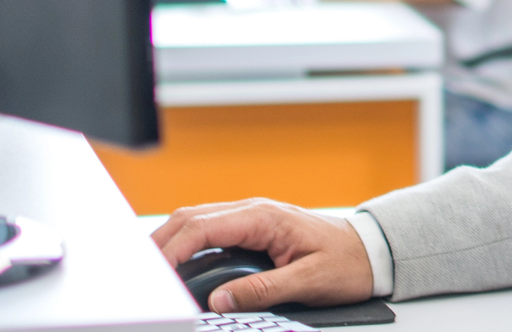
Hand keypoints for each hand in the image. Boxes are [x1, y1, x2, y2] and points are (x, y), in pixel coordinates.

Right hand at [153, 198, 374, 311]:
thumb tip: (221, 300)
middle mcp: (254, 211)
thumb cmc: (347, 263)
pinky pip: (210, 231)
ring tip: (151, 270)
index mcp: (264, 217)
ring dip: (171, 242)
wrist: (372, 251)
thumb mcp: (309, 282)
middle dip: (160, 242)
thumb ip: (264, 291)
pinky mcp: (253, 229)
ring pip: (197, 221)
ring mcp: (252, 218)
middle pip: (191, 218)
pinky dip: (187, 244)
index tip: (154, 273)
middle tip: (139, 273)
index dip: (172, 249)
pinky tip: (177, 264)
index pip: (204, 226)